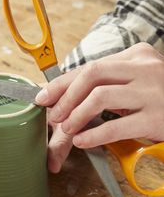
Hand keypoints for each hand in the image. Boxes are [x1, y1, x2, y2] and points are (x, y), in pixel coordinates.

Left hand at [36, 43, 163, 153]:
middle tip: (53, 114)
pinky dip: (94, 134)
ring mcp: (152, 91)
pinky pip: (117, 126)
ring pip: (101, 97)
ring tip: (66, 128)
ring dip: (77, 114)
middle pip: (93, 74)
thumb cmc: (160, 96)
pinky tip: (82, 140)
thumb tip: (70, 95)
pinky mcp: (157, 117)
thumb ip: (111, 82)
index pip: (91, 66)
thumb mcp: (137, 81)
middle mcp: (144, 67)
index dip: (63, 82)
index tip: (44, 96)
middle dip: (66, 95)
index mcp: (136, 56)